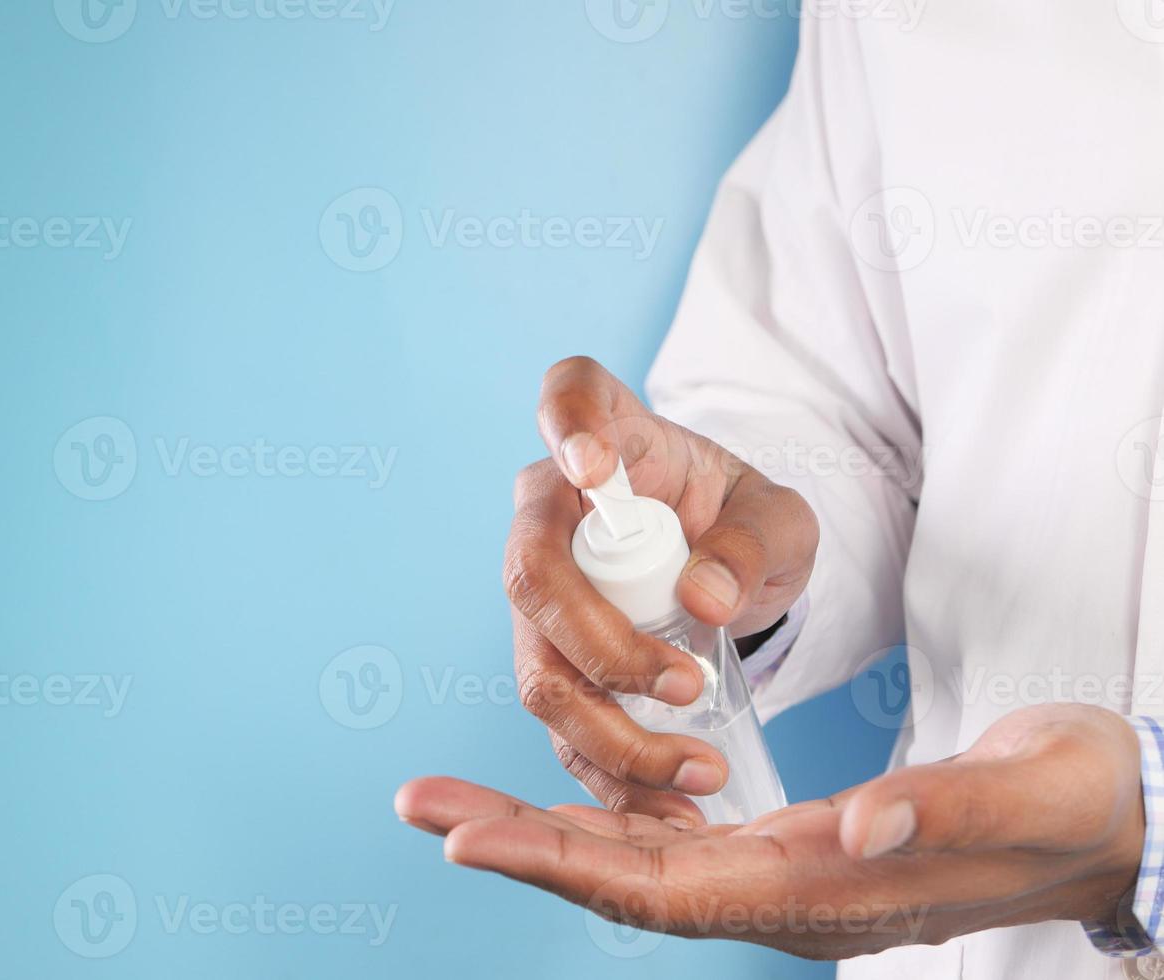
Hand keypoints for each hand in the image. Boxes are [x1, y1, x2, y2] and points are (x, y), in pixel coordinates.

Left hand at [397, 704, 1144, 958]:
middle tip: (418, 806)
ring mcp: (779, 877)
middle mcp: (782, 896)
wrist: (1100, 822)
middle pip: (622, 879)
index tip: (470, 837)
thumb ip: (946, 814)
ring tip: (453, 802)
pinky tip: (559, 799)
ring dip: (542, 828)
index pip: (666, 888)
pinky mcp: (787, 848)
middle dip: (517, 842)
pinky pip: (672, 843)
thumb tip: (859, 819)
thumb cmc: (1067, 808)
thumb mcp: (1026, 798)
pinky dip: (604, 821)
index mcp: (822, 890)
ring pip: (635, 861)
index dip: (564, 862)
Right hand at [505, 356, 816, 821]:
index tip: (594, 468)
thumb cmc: (743, 525)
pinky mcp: (552, 663)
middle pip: (531, 571)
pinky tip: (672, 806)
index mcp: (607, 436)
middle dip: (601, 644)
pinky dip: (611, 776)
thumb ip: (753, 544)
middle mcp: (550, 512)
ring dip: (609, 730)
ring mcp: (541, 593)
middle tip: (683, 684)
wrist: (729, 571)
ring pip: (538, 668)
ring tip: (695, 771)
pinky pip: (561, 729)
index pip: (568, 399)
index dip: (566, 429)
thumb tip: (701, 599)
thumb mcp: (781, 522)